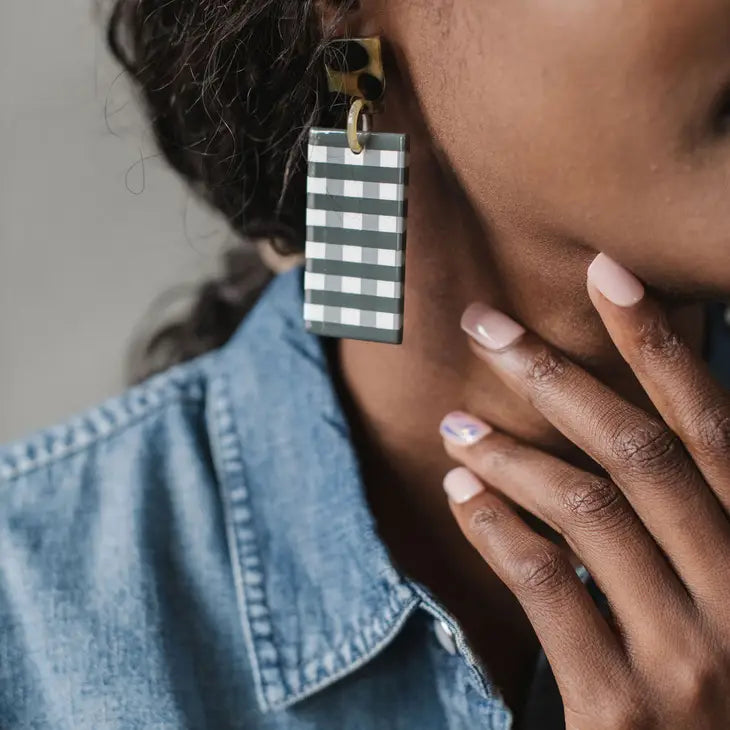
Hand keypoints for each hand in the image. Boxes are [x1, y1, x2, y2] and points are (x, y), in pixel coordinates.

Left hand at [439, 253, 729, 728]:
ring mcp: (693, 657)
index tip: (605, 271)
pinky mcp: (625, 709)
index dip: (659, 343)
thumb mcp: (723, 593)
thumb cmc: (712, 690)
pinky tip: (461, 492)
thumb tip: (626, 426)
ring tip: (456, 424)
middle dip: (554, 374)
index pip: (712, 426)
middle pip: (638, 451)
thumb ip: (692, 520)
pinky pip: (546, 585)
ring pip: (587, 509)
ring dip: (510, 453)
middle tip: (485, 325)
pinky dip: (496, 527)